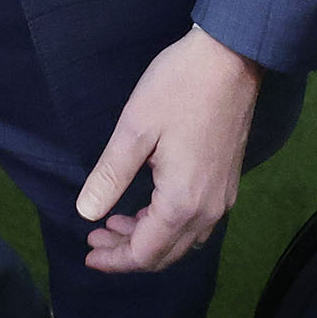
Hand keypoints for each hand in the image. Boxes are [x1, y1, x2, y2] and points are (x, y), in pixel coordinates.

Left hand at [75, 25, 262, 272]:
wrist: (231, 58)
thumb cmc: (178, 88)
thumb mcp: (134, 129)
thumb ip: (110, 176)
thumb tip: (85, 213)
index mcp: (182, 202)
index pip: (144, 253)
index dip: (114, 259)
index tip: (87, 252)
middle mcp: (208, 210)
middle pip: (165, 254)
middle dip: (127, 252)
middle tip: (95, 237)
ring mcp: (223, 197)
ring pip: (183, 241)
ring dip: (149, 239)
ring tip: (116, 221)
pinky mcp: (227, 182)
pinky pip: (197, 223)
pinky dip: (169, 225)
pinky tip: (149, 206)